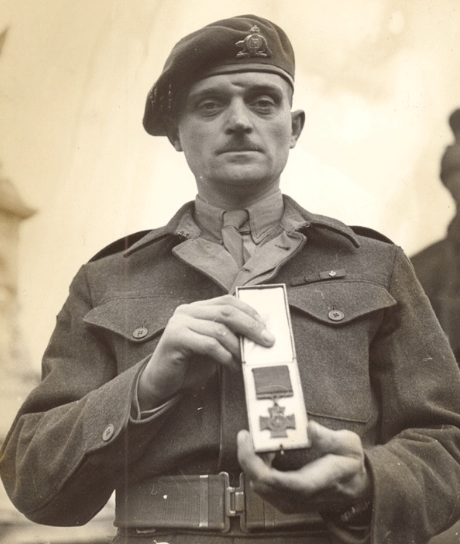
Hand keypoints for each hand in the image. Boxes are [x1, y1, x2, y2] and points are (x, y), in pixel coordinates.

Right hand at [138, 295, 273, 409]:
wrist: (160, 384)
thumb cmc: (189, 366)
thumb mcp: (214, 347)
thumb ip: (230, 336)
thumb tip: (260, 334)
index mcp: (197, 309)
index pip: (228, 301)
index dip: (249, 312)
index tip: (266, 327)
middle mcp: (187, 311)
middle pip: (227, 311)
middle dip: (251, 326)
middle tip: (268, 341)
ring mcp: (179, 322)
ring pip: (219, 329)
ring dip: (238, 347)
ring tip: (245, 360)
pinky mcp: (175, 338)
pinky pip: (208, 344)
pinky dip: (225, 356)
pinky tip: (231, 366)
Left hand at [237, 420, 371, 514]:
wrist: (357, 486)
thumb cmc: (350, 464)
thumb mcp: (348, 444)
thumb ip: (329, 437)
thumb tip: (310, 428)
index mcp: (313, 483)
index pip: (276, 481)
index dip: (255, 462)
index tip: (249, 439)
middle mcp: (298, 498)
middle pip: (260, 483)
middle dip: (248, 457)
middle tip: (247, 435)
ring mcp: (290, 501)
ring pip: (257, 486)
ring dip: (251, 462)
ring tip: (255, 440)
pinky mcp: (285, 500)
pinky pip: (262, 486)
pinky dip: (256, 468)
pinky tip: (261, 452)